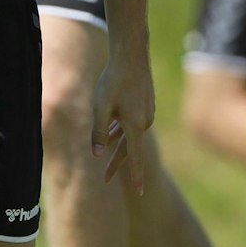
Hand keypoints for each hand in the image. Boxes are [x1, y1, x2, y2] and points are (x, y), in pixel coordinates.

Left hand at [90, 47, 155, 190]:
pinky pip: (132, 123)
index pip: (136, 157)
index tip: (139, 192)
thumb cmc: (113, 79)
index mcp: (135, 125)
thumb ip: (99, 131)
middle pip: (130, 149)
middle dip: (117, 163)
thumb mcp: (101, 106)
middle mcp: (144, 122)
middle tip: (105, 180)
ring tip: (104, 154)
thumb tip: (98, 154)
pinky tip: (113, 128)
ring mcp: (146, 113)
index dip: (136, 176)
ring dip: (117, 143)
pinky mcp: (145, 104)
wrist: (131, 54)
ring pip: (130, 134)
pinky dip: (122, 129)